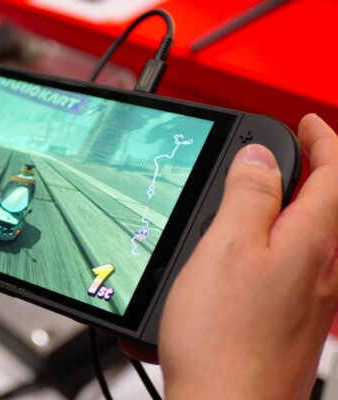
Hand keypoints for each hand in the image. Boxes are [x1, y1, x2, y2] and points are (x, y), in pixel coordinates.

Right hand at [154, 114, 337, 398]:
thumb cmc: (226, 340)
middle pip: (327, 205)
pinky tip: (224, 266)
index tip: (306, 122)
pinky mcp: (289, 323)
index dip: (323, 140)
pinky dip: (261, 253)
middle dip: (308, 172)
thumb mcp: (227, 247)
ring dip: (280, 212)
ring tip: (245, 203)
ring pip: (303, 238)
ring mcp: (308, 300)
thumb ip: (249, 196)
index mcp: (312, 242)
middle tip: (280, 156)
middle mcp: (320, 271)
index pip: (336, 172)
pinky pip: (283, 273)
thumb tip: (259, 158)